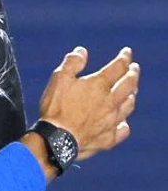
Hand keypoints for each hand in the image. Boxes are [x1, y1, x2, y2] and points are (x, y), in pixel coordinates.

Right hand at [38, 46, 139, 161]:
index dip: (124, 58)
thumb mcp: (59, 79)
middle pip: (129, 85)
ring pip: (128, 106)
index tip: (127, 52)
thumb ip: (72, 62)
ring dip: (131, 95)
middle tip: (134, 68)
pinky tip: (123, 122)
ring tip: (131, 91)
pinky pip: (123, 130)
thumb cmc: (56, 107)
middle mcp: (110, 102)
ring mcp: (111, 121)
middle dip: (133, 74)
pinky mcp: (108, 138)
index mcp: (98, 85)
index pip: (118, 67)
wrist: (57, 139)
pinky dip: (124, 124)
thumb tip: (82, 51)